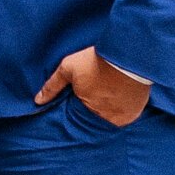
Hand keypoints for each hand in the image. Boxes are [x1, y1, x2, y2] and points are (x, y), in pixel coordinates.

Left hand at [35, 47, 150, 124]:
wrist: (127, 54)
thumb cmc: (96, 62)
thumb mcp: (68, 69)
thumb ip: (52, 86)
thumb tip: (37, 101)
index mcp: (88, 112)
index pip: (78, 117)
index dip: (77, 105)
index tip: (80, 95)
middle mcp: (107, 120)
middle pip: (95, 118)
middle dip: (93, 108)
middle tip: (95, 92)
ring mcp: (124, 117)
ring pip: (111, 117)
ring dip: (108, 108)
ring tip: (107, 92)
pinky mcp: (136, 112)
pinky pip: (125, 115)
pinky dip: (121, 107)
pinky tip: (118, 94)